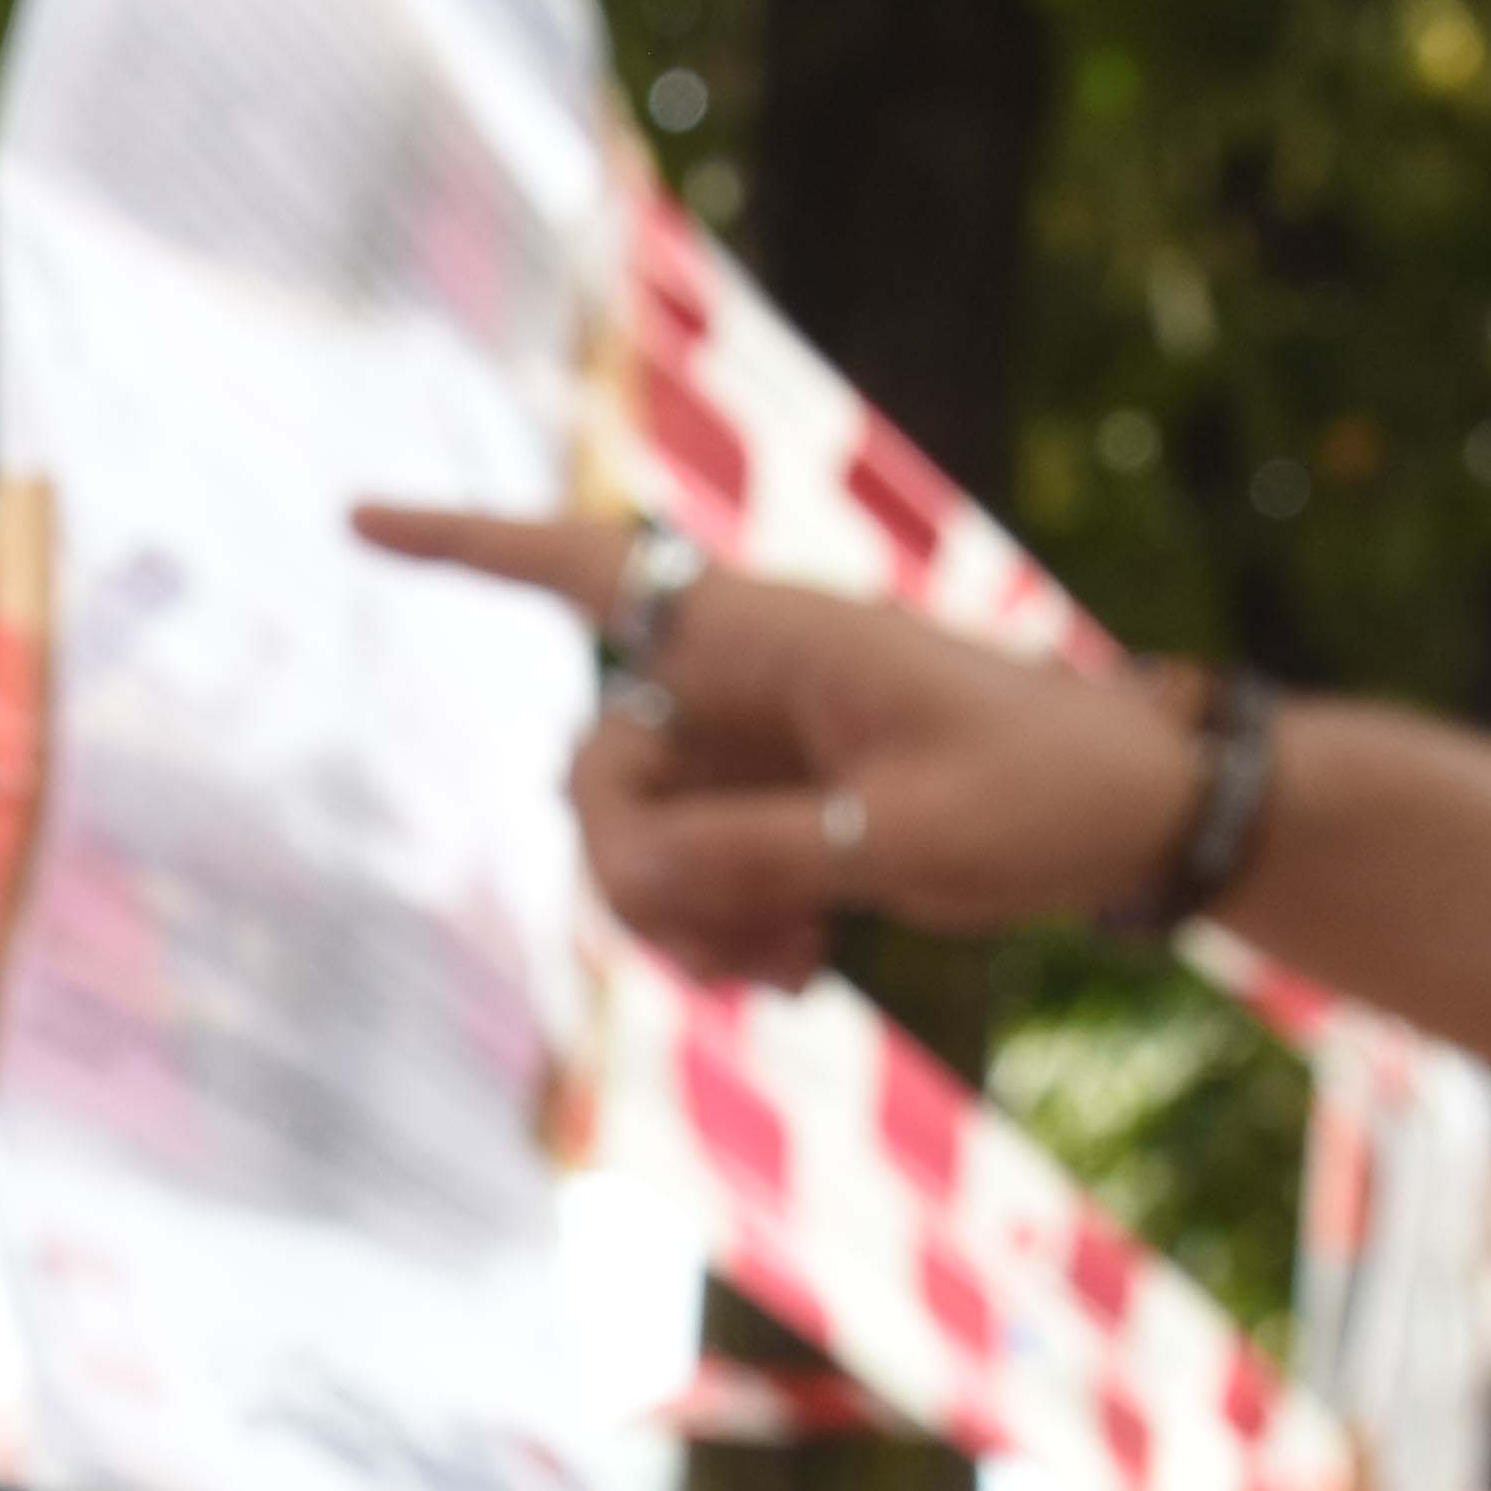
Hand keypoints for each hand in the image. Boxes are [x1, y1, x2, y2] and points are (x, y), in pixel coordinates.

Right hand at [350, 504, 1193, 985]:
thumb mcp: (902, 835)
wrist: (1137, 820)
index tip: (352, 516)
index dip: (464, 545)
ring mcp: (747, 752)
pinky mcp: (770, 816)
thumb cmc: (1045, 791)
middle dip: (644, 878)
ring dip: (686, 926)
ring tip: (797, 965)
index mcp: (763, 634)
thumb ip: (753, 850)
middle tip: (758, 936)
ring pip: (630, 848)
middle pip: (593, 777)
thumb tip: (621, 868)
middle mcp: (735, 681)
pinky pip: (683, 886)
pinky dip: (718, 938)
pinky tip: (799, 973)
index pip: (586, 569)